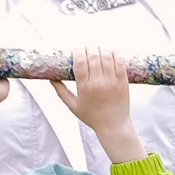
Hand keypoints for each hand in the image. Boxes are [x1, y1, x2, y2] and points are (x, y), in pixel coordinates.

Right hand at [45, 46, 142, 162]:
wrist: (113, 126)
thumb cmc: (92, 117)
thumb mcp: (73, 106)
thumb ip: (61, 92)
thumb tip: (51, 79)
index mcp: (84, 88)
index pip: (80, 62)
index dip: (78, 51)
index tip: (77, 50)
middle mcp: (98, 83)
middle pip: (93, 56)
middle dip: (89, 48)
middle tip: (87, 49)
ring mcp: (112, 81)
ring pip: (106, 56)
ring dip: (101, 49)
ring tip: (97, 50)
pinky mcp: (123, 81)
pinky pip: (120, 61)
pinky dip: (115, 53)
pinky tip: (110, 52)